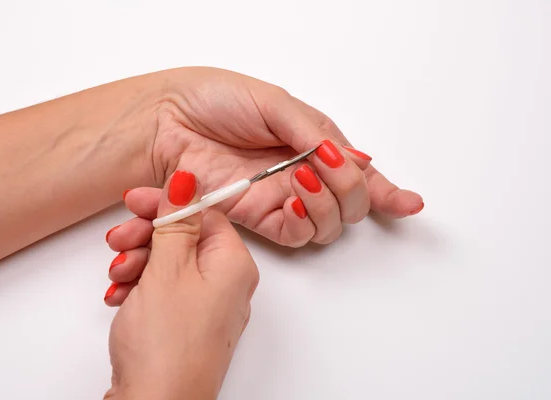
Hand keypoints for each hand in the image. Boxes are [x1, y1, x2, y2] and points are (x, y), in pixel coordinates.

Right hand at [105, 171, 258, 399]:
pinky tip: (119, 297)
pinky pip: (163, 291)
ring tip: (118, 278)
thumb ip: (177, 221)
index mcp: (233, 264)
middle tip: (118, 242)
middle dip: (146, 237)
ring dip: (138, 263)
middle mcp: (226, 284)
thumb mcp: (167, 268)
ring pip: (169, 264)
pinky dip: (139, 288)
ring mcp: (206, 307)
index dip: (167, 204)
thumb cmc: (167, 343)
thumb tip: (188, 181)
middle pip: (185, 238)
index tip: (134, 201)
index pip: (204, 213)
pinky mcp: (185, 326)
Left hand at [144, 67, 422, 246]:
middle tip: (328, 164)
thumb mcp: (274, 103)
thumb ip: (313, 133)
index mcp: (310, 143)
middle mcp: (300, 175)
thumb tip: (351, 158)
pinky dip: (307, 219)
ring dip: (330, 202)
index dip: (387, 190)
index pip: (357, 173)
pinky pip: (298, 233)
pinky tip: (296, 197)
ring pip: (330, 222)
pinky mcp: (258, 217)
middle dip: (354, 187)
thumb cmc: (214, 100)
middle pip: (351, 202)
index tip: (411, 203)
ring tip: (303, 176)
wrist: (167, 120)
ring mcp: (280, 197)